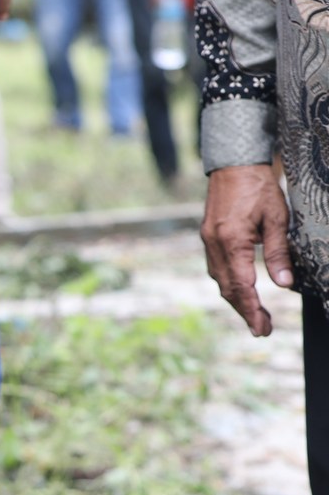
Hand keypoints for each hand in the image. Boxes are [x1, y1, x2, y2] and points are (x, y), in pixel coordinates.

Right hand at [202, 164, 293, 336]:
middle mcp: (215, 245)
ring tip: (256, 315)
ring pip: (220, 281)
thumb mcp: (277, 218)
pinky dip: (230, 284)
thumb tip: (284, 283)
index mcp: (232, 241)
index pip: (242, 285)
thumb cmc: (258, 187)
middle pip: (228, 289)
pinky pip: (217, 269)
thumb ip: (278, 252)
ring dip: (237, 300)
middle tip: (263, 329)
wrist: (233, 165)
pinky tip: (242, 290)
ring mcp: (208, 242)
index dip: (252, 310)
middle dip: (245, 312)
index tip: (262, 328)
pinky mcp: (209, 238)